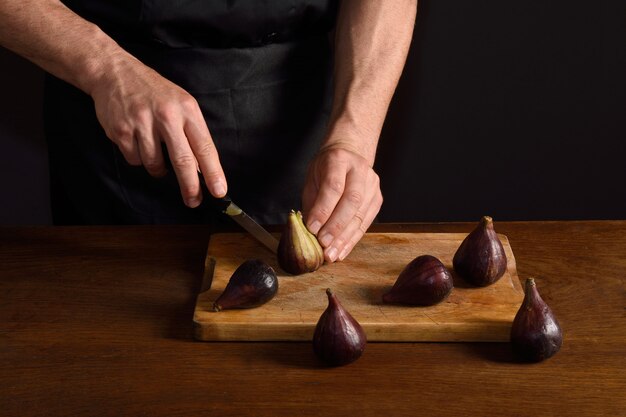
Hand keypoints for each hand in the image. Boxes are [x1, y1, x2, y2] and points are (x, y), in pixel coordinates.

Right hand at [90, 57, 226, 206]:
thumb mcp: (182, 105)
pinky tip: (137, 140)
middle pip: (182, 160)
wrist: (115, 72)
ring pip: (155, 165)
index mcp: (187, 110)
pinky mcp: (121, 130)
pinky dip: (138, 157)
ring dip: (157, 167)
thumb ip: (193, 134)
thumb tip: (202, 169)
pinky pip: (134, 160)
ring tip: (154, 149)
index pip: (205, 147)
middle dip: (190, 186)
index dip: (213, 172)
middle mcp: (166, 115)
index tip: (219, 190)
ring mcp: (142, 123)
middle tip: (194, 201)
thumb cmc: (154, 92)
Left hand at [302, 146, 382, 261]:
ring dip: (344, 238)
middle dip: (336, 226)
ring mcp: (372, 185)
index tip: (312, 228)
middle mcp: (360, 170)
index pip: (333, 187)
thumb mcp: (312, 178)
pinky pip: (365, 223)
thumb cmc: (326, 168)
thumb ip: (312, 202)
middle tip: (324, 244)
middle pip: (351, 201)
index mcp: (339, 160)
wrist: (349, 154)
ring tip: (331, 254)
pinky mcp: (377, 199)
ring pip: (360, 215)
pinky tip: (341, 251)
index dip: (323, 210)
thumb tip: (309, 231)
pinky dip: (352, 240)